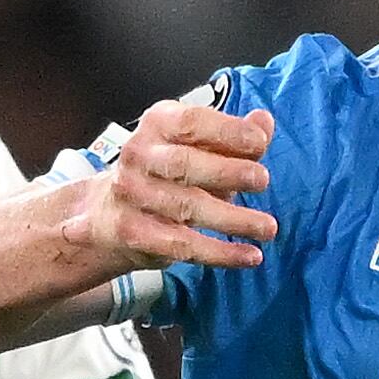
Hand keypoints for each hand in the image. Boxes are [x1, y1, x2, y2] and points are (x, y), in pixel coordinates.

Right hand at [69, 98, 277, 276]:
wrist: (111, 211)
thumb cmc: (166, 172)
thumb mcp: (198, 146)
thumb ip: (233, 136)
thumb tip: (263, 123)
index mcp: (158, 124)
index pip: (191, 122)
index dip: (227, 132)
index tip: (259, 143)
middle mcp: (140, 156)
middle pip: (183, 164)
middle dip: (226, 172)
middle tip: (262, 181)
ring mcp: (132, 195)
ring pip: (186, 208)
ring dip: (232, 219)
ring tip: (267, 227)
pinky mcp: (134, 232)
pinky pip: (182, 245)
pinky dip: (220, 253)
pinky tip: (249, 255)